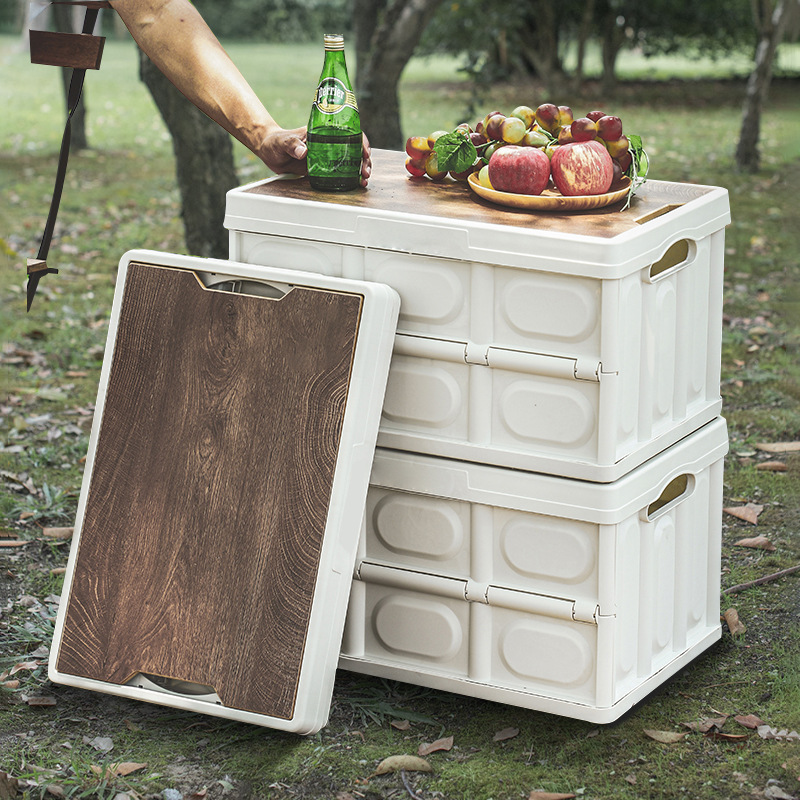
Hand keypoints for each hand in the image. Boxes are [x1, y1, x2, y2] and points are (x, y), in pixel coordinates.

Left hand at [257, 128, 371, 186]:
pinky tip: (357, 184)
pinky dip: (351, 178)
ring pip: (351, 161)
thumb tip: (303, 152)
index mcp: (324, 132)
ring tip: (364, 180)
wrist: (269, 151)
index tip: (365, 151)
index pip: (348, 132)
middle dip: (364, 160)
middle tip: (366, 171)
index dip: (360, 141)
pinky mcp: (324, 168)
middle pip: (354, 148)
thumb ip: (292, 145)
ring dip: (360, 170)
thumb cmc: (276, 141)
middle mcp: (329, 142)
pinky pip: (341, 172)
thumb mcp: (283, 141)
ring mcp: (328, 155)